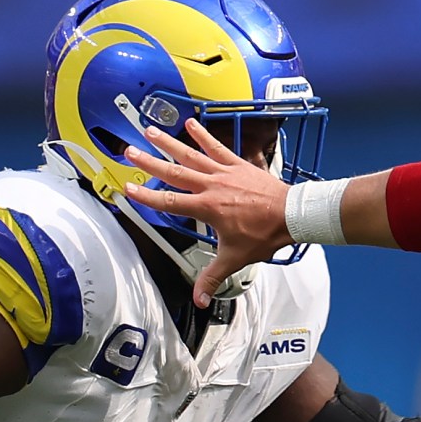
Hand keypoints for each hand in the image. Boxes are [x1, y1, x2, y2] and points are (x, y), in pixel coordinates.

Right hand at [119, 120, 290, 306]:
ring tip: (150, 131)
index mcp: (207, 208)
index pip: (169, 202)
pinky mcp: (237, 164)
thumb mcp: (235, 258)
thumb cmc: (265, 233)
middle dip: (149, 162)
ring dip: (169, 143)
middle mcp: (212, 186)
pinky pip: (217, 148)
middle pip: (174, 172)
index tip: (129, 188)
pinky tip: (191, 123)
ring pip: (191, 155)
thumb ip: (213, 277)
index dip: (147, 196)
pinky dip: (204, 135)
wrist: (291, 215)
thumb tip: (199, 298)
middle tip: (129, 151)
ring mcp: (224, 172)